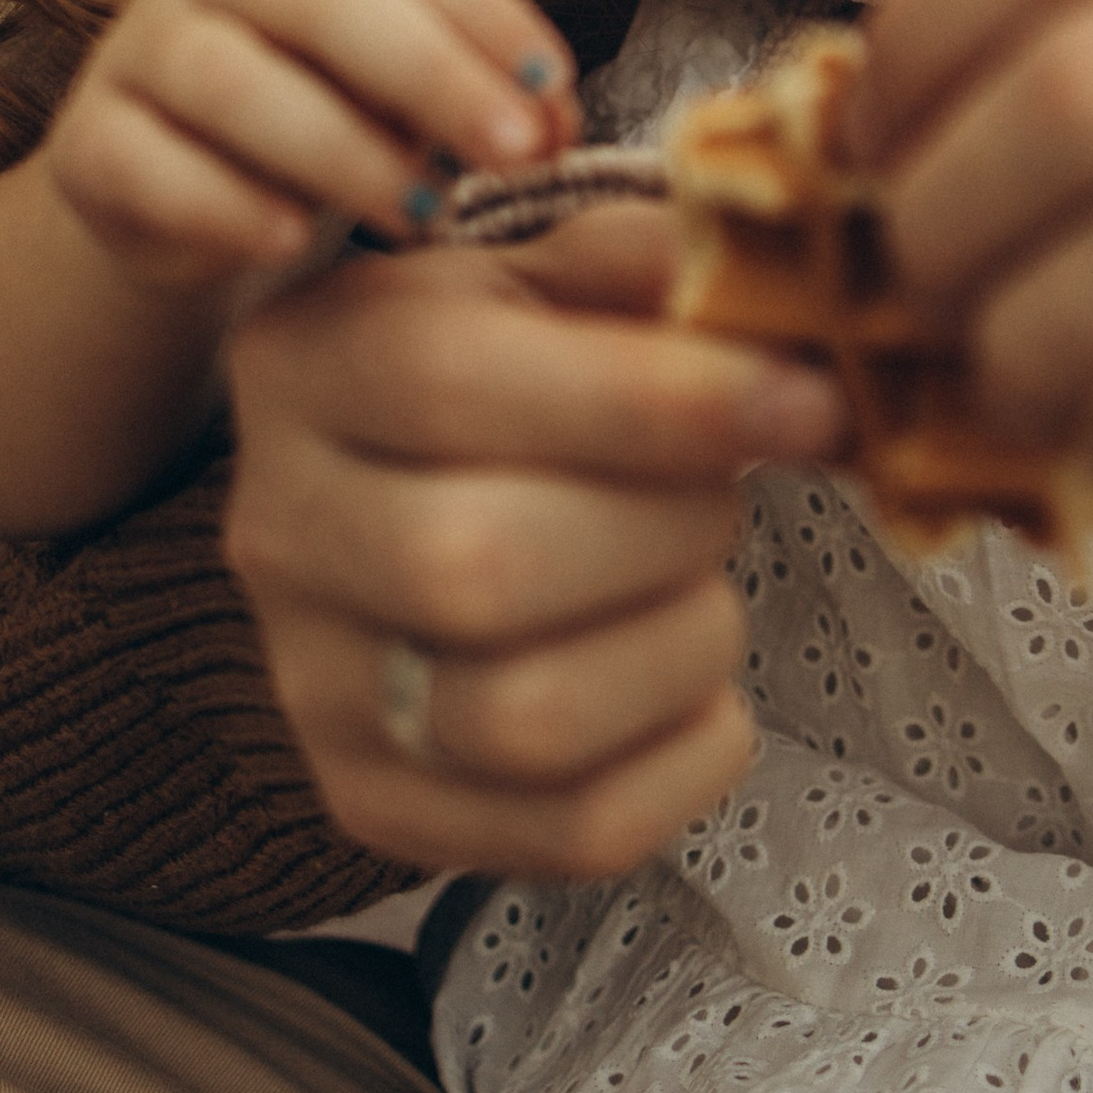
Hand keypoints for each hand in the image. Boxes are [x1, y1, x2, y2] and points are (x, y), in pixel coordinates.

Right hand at [46, 0, 580, 295]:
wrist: (184, 193)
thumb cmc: (335, 113)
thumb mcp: (416, 96)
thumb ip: (488, 98)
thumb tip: (559, 129)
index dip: (479, 3)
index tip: (554, 86)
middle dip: (425, 69)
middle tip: (511, 149)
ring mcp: (141, 45)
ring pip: (227, 78)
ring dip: (337, 148)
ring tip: (422, 210)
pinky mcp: (88, 141)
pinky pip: (145, 161)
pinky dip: (220, 202)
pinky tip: (288, 241)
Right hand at [225, 202, 848, 875]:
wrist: (401, 499)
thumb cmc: (509, 369)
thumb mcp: (549, 274)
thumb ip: (646, 258)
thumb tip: (761, 262)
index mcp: (315, 359)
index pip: (454, 383)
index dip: (658, 400)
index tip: (809, 400)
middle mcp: (284, 530)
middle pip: (477, 567)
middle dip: (667, 528)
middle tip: (725, 494)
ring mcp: (319, 688)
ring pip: (524, 718)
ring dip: (680, 645)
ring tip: (699, 583)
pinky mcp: (383, 805)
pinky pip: (573, 833)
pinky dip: (684, 758)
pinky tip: (691, 682)